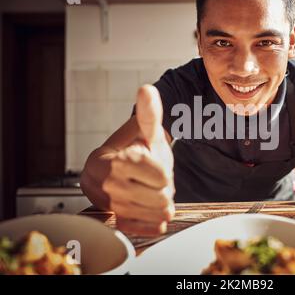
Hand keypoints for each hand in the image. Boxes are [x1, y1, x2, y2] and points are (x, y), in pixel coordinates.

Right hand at [103, 85, 174, 235]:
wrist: (116, 171)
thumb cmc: (135, 149)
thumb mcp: (145, 132)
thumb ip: (149, 114)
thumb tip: (147, 89)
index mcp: (114, 162)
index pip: (161, 178)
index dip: (163, 173)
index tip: (153, 167)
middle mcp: (107, 185)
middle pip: (160, 197)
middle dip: (164, 189)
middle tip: (153, 181)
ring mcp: (110, 206)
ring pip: (156, 213)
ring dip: (160, 203)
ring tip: (150, 191)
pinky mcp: (114, 221)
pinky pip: (144, 227)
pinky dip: (153, 221)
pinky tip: (152, 213)